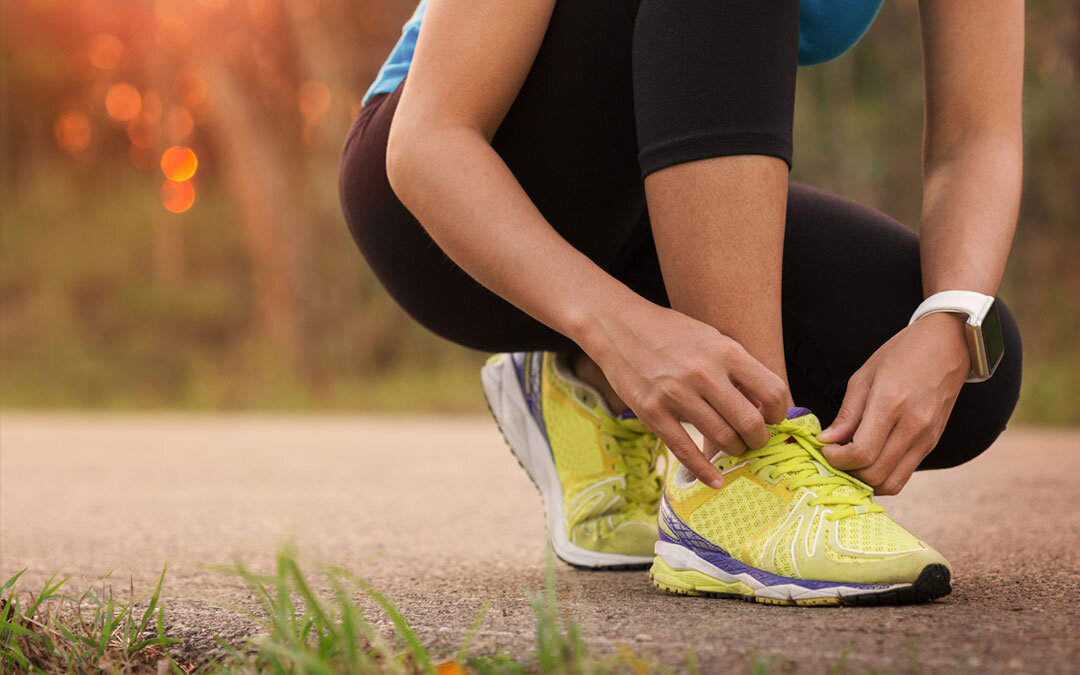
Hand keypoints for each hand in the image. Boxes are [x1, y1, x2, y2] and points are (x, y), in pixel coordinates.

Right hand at [583, 302, 790, 488]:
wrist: (619, 326)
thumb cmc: (671, 332)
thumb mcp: (711, 338)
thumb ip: (738, 368)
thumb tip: (762, 406)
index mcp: (725, 352)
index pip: (772, 392)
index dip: (779, 412)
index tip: (772, 419)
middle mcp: (704, 374)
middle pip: (750, 423)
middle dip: (759, 439)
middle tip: (755, 440)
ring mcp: (676, 395)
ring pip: (722, 439)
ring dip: (734, 450)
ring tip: (733, 447)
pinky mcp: (652, 412)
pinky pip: (685, 451)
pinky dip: (705, 471)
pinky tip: (715, 480)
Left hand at [817, 312, 969, 494]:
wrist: (948, 345)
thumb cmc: (902, 354)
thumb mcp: (864, 376)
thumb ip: (846, 414)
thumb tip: (826, 441)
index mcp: (891, 404)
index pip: (861, 453)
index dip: (836, 459)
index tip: (825, 449)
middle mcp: (913, 426)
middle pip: (875, 474)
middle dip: (847, 472)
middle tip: (834, 457)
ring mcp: (926, 438)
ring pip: (891, 483)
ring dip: (865, 481)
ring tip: (850, 462)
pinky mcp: (932, 443)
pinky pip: (904, 474)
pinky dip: (883, 475)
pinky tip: (869, 459)